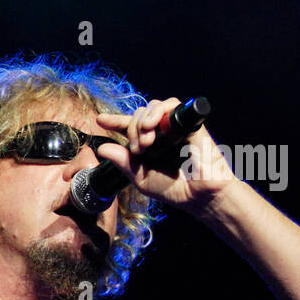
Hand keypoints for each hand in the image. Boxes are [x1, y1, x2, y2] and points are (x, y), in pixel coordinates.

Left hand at [95, 98, 239, 212]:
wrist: (199, 195)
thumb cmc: (173, 189)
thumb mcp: (141, 177)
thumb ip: (123, 162)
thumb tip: (102, 148)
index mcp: (149, 145)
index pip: (129, 127)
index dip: (115, 121)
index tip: (100, 121)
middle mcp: (161, 133)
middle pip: (139, 115)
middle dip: (132, 128)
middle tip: (137, 149)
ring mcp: (174, 126)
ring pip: (153, 107)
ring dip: (142, 121)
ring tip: (145, 142)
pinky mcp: (189, 122)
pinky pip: (172, 105)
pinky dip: (157, 112)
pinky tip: (151, 125)